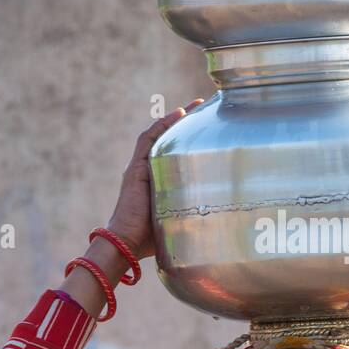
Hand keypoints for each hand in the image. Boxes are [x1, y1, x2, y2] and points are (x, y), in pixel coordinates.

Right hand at [107, 102, 204, 259]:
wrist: (126, 242)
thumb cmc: (150, 239)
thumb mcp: (177, 220)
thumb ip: (192, 212)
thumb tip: (221, 216)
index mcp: (156, 181)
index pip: (174, 153)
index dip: (189, 140)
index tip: (208, 129)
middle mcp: (146, 170)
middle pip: (167, 139)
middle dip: (186, 124)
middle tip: (206, 110)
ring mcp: (139, 167)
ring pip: (158, 135)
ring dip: (176, 119)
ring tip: (196, 106)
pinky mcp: (135, 168)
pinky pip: (148, 140)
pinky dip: (162, 126)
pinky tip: (177, 115)